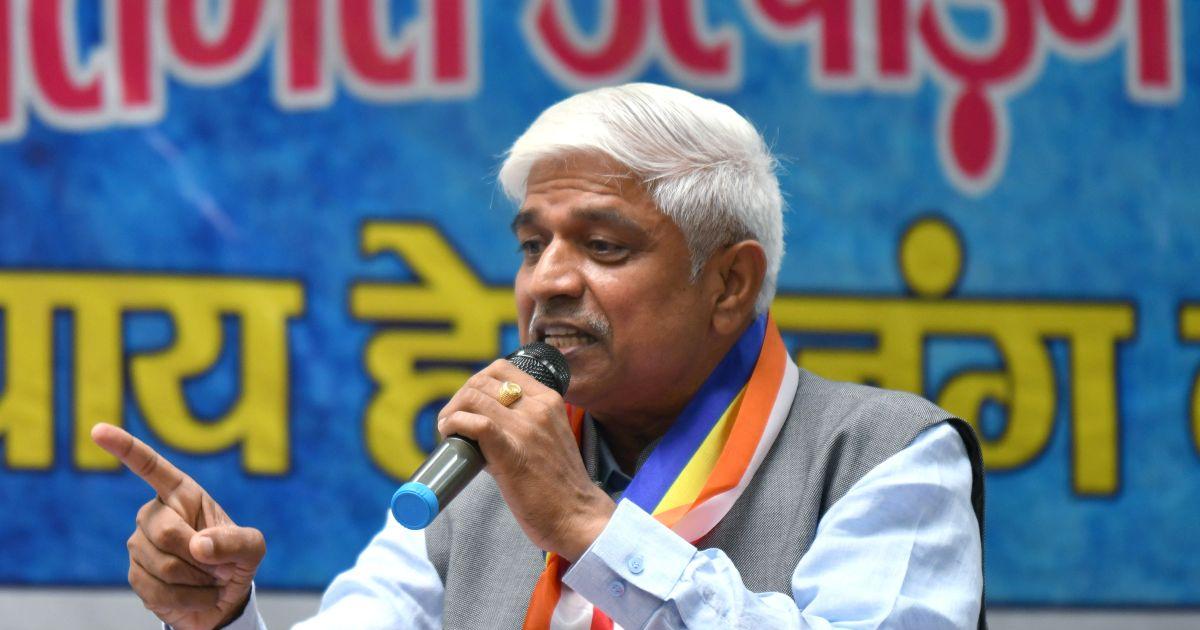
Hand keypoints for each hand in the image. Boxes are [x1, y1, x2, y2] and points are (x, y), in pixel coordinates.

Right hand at [91, 423, 265, 629]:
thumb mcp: (252, 548)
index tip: (98, 430)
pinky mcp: (135, 574)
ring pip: (161, 565)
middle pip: (165, 531)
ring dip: (195, 580)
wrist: (222, 598)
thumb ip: (235, 542)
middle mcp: (154, 514)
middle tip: (216, 564)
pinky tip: (196, 595)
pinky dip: (186, 598)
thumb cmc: (235, 561)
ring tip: (207, 579)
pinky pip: (156, 590)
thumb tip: (199, 546)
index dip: (126, 448)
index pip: (151, 467)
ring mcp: (140, 544)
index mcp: (182, 494)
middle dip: (197, 554)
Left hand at [438, 360, 615, 561]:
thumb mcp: (550, 438)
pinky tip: (449, 436)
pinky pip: (475, 423)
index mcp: (549, 401)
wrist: (578, 517)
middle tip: (452, 420)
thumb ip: (526, 425)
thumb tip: (483, 425)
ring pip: (473, 397)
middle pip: (482, 381)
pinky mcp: (511, 452)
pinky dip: (454, 425)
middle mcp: (538, 408)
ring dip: (451, 412)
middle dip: (460, 397)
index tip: (469, 403)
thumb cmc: (561, 487)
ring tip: (447, 430)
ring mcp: (525, 428)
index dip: (476, 382)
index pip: (502, 369)